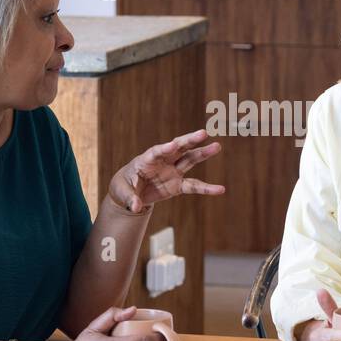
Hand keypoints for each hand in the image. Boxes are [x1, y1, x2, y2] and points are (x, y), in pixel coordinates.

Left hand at [109, 128, 224, 212]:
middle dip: (189, 140)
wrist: (130, 192)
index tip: (173, 145)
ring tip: (216, 146)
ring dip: (203, 153)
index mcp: (146, 160)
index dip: (165, 148)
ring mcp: (172, 171)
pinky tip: (219, 189)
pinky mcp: (178, 184)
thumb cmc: (124, 186)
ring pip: (189, 159)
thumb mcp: (122, 191)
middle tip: (203, 133)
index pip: (156, 152)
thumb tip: (136, 207)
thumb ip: (130, 198)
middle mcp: (162, 162)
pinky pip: (194, 186)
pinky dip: (206, 188)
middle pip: (178, 148)